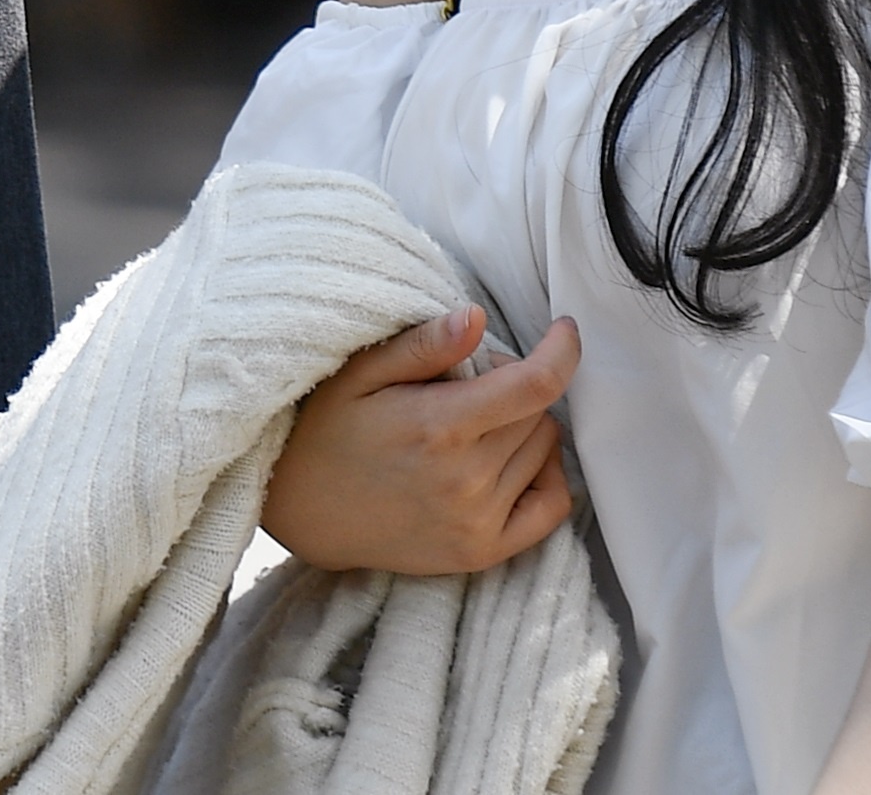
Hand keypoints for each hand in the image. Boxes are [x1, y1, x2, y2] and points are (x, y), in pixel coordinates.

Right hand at [259, 306, 578, 574]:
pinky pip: (552, 505)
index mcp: (439, 427)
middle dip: (517, 384)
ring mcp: (476, 523)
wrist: (306, 511)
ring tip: (474, 423)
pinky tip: (511, 459)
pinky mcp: (481, 553)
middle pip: (539, 412)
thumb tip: (477, 317)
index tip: (564, 329)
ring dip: (524, 426)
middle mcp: (465, 481)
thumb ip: (424, 346)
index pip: (535, 385)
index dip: (562, 351)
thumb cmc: (329, 428)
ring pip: (546, 449)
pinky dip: (546, 474)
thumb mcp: (361, 372)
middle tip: (469, 384)